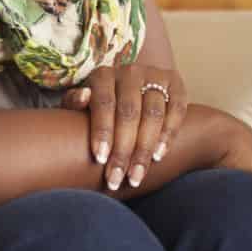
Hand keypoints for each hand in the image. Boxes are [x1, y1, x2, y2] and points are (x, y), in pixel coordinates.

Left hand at [65, 58, 188, 192]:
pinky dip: (168, 134)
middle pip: (129, 112)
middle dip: (123, 149)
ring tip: (136, 175)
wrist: (133, 92)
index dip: (103, 131)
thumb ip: (75, 102)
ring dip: (145, 148)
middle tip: (116, 178)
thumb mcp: (82, 104)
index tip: (100, 159)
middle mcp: (130, 72)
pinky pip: (176, 109)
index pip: (104, 103)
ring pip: (153, 114)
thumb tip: (83, 97)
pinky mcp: (175, 84)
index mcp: (103, 75)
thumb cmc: (100, 106)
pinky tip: (158, 156)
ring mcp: (155, 76)